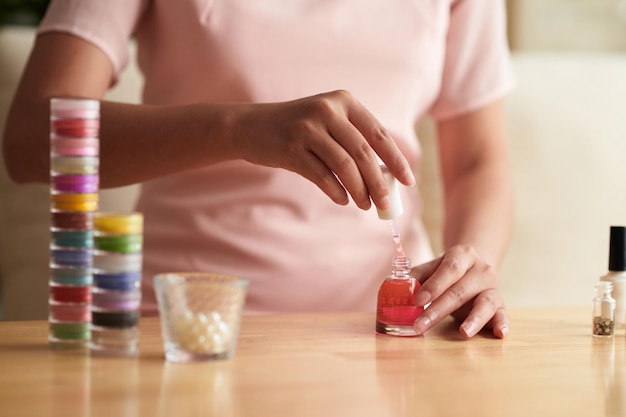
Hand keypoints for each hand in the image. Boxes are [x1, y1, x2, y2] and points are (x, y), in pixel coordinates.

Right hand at [231, 90, 414, 210]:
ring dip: (359, 191)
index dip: (396, 160)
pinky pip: (322, 176)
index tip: (409, 181)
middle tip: (386, 205)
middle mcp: (327, 110)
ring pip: (345, 166)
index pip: (378, 134)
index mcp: (343, 101)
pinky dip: (336, 191)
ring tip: (365, 205)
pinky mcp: (291, 148)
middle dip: (379, 183)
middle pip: (364, 153)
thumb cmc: (297, 128)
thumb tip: (385, 178)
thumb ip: (353, 141)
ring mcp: (308, 128)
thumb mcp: (327, 122)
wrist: (250, 126)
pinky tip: (343, 200)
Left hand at [410, 245, 508, 338]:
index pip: (449, 269)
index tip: (417, 300)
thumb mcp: (433, 267)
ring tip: (464, 332)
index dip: (434, 285)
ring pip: (485, 304)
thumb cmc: (449, 269)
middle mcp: (481, 270)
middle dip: (438, 310)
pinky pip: (503, 315)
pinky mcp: (501, 304)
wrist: (477, 266)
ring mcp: (492, 288)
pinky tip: (499, 334)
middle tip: (420, 325)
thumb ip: (417, 276)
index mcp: (463, 255)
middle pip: (460, 291)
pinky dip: (503, 324)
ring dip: (474, 319)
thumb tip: (397, 288)